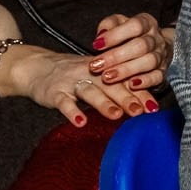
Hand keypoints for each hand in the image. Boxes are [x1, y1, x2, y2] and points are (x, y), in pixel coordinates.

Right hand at [10, 46, 150, 127]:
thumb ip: (116, 89)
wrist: (36, 67)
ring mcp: (71, 82)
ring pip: (89, 91)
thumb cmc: (72, 76)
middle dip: (126, 98)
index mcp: (103, 70)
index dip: (139, 93)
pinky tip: (80, 122)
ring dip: (103, 103)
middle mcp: (90, 74)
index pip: (125, 81)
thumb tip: (142, 106)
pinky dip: (72, 112)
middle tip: (140, 111)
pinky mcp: (54, 92)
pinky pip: (64, 102)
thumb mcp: (96, 78)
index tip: (153, 108)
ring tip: (116, 115)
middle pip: (111, 85)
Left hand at [87, 11, 173, 89]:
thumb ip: (109, 25)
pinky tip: (131, 85)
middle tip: (95, 65)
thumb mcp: (120, 23)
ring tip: (106, 77)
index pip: (135, 26)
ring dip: (126, 70)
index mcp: (147, 23)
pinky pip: (158, 77)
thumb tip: (101, 35)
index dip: (115, 35)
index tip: (96, 45)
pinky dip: (145, 81)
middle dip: (115, 57)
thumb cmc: (131, 35)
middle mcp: (156, 38)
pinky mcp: (163, 72)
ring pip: (148, 62)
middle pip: (140, 46)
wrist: (156, 46)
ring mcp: (161, 56)